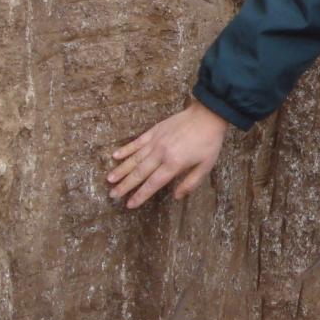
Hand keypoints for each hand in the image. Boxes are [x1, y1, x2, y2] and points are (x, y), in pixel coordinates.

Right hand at [107, 101, 228, 208]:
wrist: (208, 114)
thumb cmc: (209, 141)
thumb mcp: (206, 165)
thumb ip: (191, 182)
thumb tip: (176, 197)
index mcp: (174, 164)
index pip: (153, 183)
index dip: (140, 195)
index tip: (129, 204)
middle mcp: (161, 153)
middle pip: (139, 173)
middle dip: (125, 186)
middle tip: (112, 195)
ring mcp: (156, 141)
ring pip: (134, 158)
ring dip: (121, 170)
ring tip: (109, 179)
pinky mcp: (155, 130)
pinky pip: (137, 142)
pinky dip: (126, 149)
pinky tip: (115, 156)